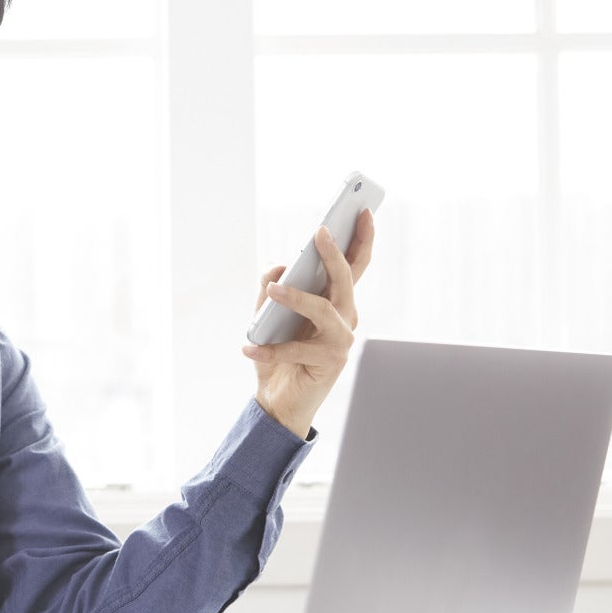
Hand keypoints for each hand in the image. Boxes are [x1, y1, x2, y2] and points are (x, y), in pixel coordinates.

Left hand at [243, 209, 375, 438]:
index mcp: (336, 302)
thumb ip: (272, 290)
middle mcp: (345, 318)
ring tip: (274, 290)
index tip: (364, 210)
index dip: (362, 238)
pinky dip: (269, 350)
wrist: (279, 402)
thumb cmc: (279, 355)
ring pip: (324, 309)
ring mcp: (341, 340)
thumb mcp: (270, 317)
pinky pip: (296, 350)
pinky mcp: (329, 362)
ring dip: (297, 297)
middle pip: (345, 279)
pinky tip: (247, 348)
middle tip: (320, 232)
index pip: (354, 266)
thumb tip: (278, 269)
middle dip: (334, 254)